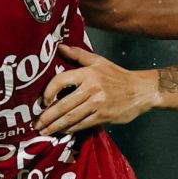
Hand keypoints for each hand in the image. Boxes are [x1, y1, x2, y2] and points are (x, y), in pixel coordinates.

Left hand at [37, 44, 158, 135]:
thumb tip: (60, 47)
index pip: (61, 81)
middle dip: (47, 116)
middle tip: (36, 123)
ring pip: (71, 117)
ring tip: (45, 131)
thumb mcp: (99, 61)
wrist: (141, 90)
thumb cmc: (117, 75)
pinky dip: (70, 129)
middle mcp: (91, 88)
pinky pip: (82, 125)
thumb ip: (78, 55)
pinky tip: (62, 131)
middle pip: (63, 104)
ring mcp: (97, 104)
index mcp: (88, 73)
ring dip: (56, 126)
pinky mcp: (103, 116)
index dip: (48, 92)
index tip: (42, 101)